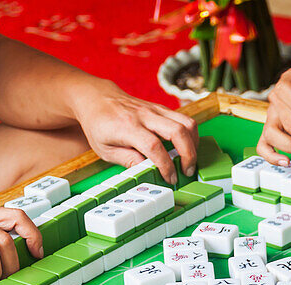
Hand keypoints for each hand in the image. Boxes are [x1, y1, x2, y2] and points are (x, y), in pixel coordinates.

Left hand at [73, 79, 197, 185]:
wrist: (96, 98)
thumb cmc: (100, 125)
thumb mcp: (105, 150)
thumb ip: (128, 160)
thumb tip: (149, 171)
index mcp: (127, 127)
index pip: (153, 146)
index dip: (165, 165)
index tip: (170, 179)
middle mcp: (144, 115)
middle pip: (178, 131)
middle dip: (188, 155)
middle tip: (187, 171)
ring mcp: (155, 109)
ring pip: (186, 122)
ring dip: (194, 144)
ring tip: (189, 160)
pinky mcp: (161, 108)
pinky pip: (184, 119)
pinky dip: (190, 135)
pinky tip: (185, 148)